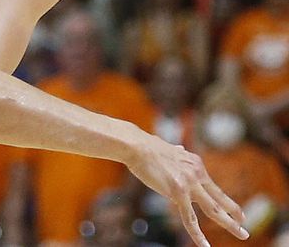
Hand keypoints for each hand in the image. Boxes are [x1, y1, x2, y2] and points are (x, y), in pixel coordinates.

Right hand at [128, 135, 248, 246]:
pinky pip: (190, 218)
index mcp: (195, 164)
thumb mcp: (170, 149)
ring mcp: (189, 184)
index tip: (235, 211)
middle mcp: (197, 174)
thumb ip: (178, 153)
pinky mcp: (178, 192)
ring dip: (229, 223)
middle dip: (234, 213)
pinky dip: (198, 233)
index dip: (225, 200)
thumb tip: (179, 149)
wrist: (137, 146)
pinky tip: (204, 244)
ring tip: (242, 234)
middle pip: (219, 198)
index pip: (213, 187)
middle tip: (244, 225)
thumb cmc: (147, 147)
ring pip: (213, 209)